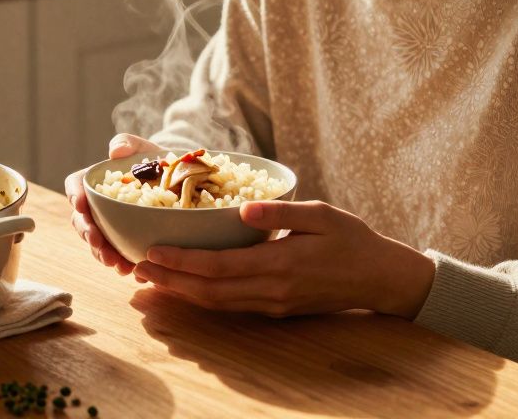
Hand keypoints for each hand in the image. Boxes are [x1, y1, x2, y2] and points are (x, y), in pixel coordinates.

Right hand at [66, 133, 163, 275]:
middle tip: (99, 244)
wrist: (184, 182)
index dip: (74, 195)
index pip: (76, 185)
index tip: (80, 205)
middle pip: (83, 221)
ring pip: (98, 244)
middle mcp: (99, 207)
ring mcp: (111, 227)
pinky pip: (120, 256)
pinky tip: (135, 272)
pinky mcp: (126, 242)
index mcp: (98, 182)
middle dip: (88, 235)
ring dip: (104, 256)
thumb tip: (115, 151)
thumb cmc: (159, 162)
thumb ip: (128, 144)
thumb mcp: (146, 148)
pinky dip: (125, 265)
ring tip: (118, 265)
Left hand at [133, 200, 435, 318]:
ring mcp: (273, 304)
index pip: (218, 266)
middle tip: (136, 268)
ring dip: (182, 293)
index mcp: (280, 264)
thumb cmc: (353, 240)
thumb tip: (243, 209)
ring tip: (151, 279)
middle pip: (209, 292)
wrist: (381, 278)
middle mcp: (272, 290)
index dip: (181, 262)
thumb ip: (281, 212)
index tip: (151, 251)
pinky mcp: (276, 308)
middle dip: (170, 282)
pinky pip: (232, 306)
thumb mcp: (321, 214)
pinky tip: (188, 287)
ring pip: (217, 304)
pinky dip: (204, 298)